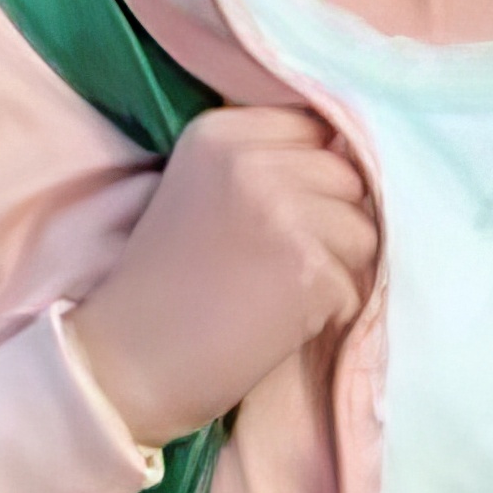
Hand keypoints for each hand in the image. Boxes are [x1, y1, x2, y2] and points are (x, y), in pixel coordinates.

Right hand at [68, 109, 378, 453]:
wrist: (128, 364)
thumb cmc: (161, 287)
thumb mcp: (195, 189)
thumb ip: (260, 161)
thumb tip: (347, 160)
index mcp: (219, 133)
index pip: (314, 127)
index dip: (311, 174)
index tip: (281, 214)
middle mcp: (252, 161)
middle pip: (347, 175)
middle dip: (331, 219)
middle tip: (279, 262)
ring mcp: (284, 214)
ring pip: (364, 229)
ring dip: (338, 267)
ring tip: (279, 292)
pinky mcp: (309, 270)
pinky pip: (357, 283)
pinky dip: (329, 311)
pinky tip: (278, 321)